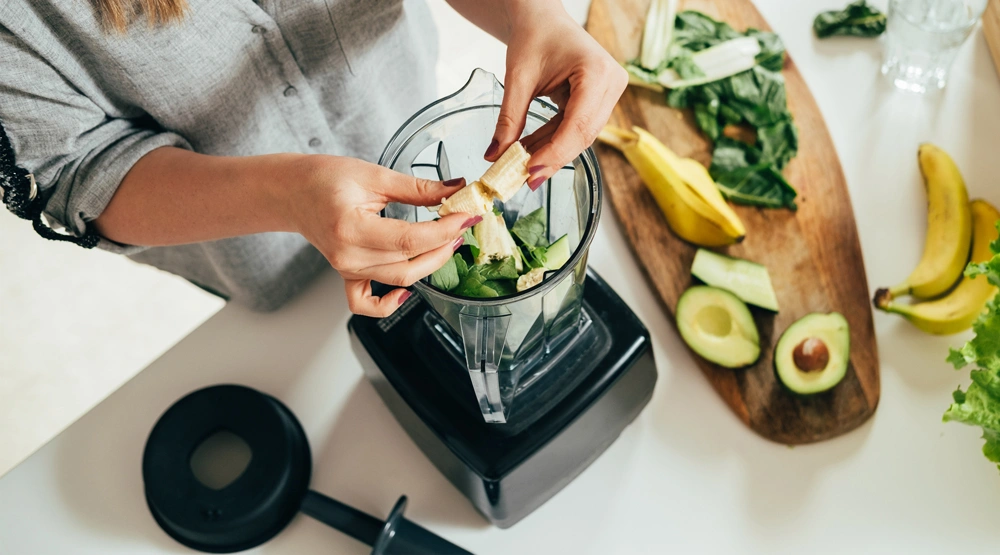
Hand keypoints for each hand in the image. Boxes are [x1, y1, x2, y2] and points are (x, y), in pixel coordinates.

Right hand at [287, 156, 479, 317]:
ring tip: (447, 241)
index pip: (410, 239)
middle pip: (409, 263)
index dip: (444, 230)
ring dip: (430, 264)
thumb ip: (417, 187)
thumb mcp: (374, 175)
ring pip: (399, 279)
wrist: (292, 191)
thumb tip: (455, 189)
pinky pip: (366, 304)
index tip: (466, 217)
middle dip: (443, 246)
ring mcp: (346, 269)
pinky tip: (406, 293)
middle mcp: (347, 255)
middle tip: (462, 225)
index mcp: (351, 228)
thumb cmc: (324, 178)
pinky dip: (388, 304)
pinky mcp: (347, 275)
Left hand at [486, 1, 627, 186]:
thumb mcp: (517, 78)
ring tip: (523, 167)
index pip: (578, 124)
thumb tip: (495, 156)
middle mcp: (611, 82)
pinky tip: (533, 152)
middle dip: (553, 158)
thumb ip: (508, 119)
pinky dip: (554, 141)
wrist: (542, 17)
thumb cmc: (534, 35)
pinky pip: (578, 128)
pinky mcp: (601, 99)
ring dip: (552, 152)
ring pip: (582, 136)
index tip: (530, 171)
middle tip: (525, 180)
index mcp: (596, 71)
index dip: (555, 152)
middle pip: (584, 134)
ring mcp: (609, 92)